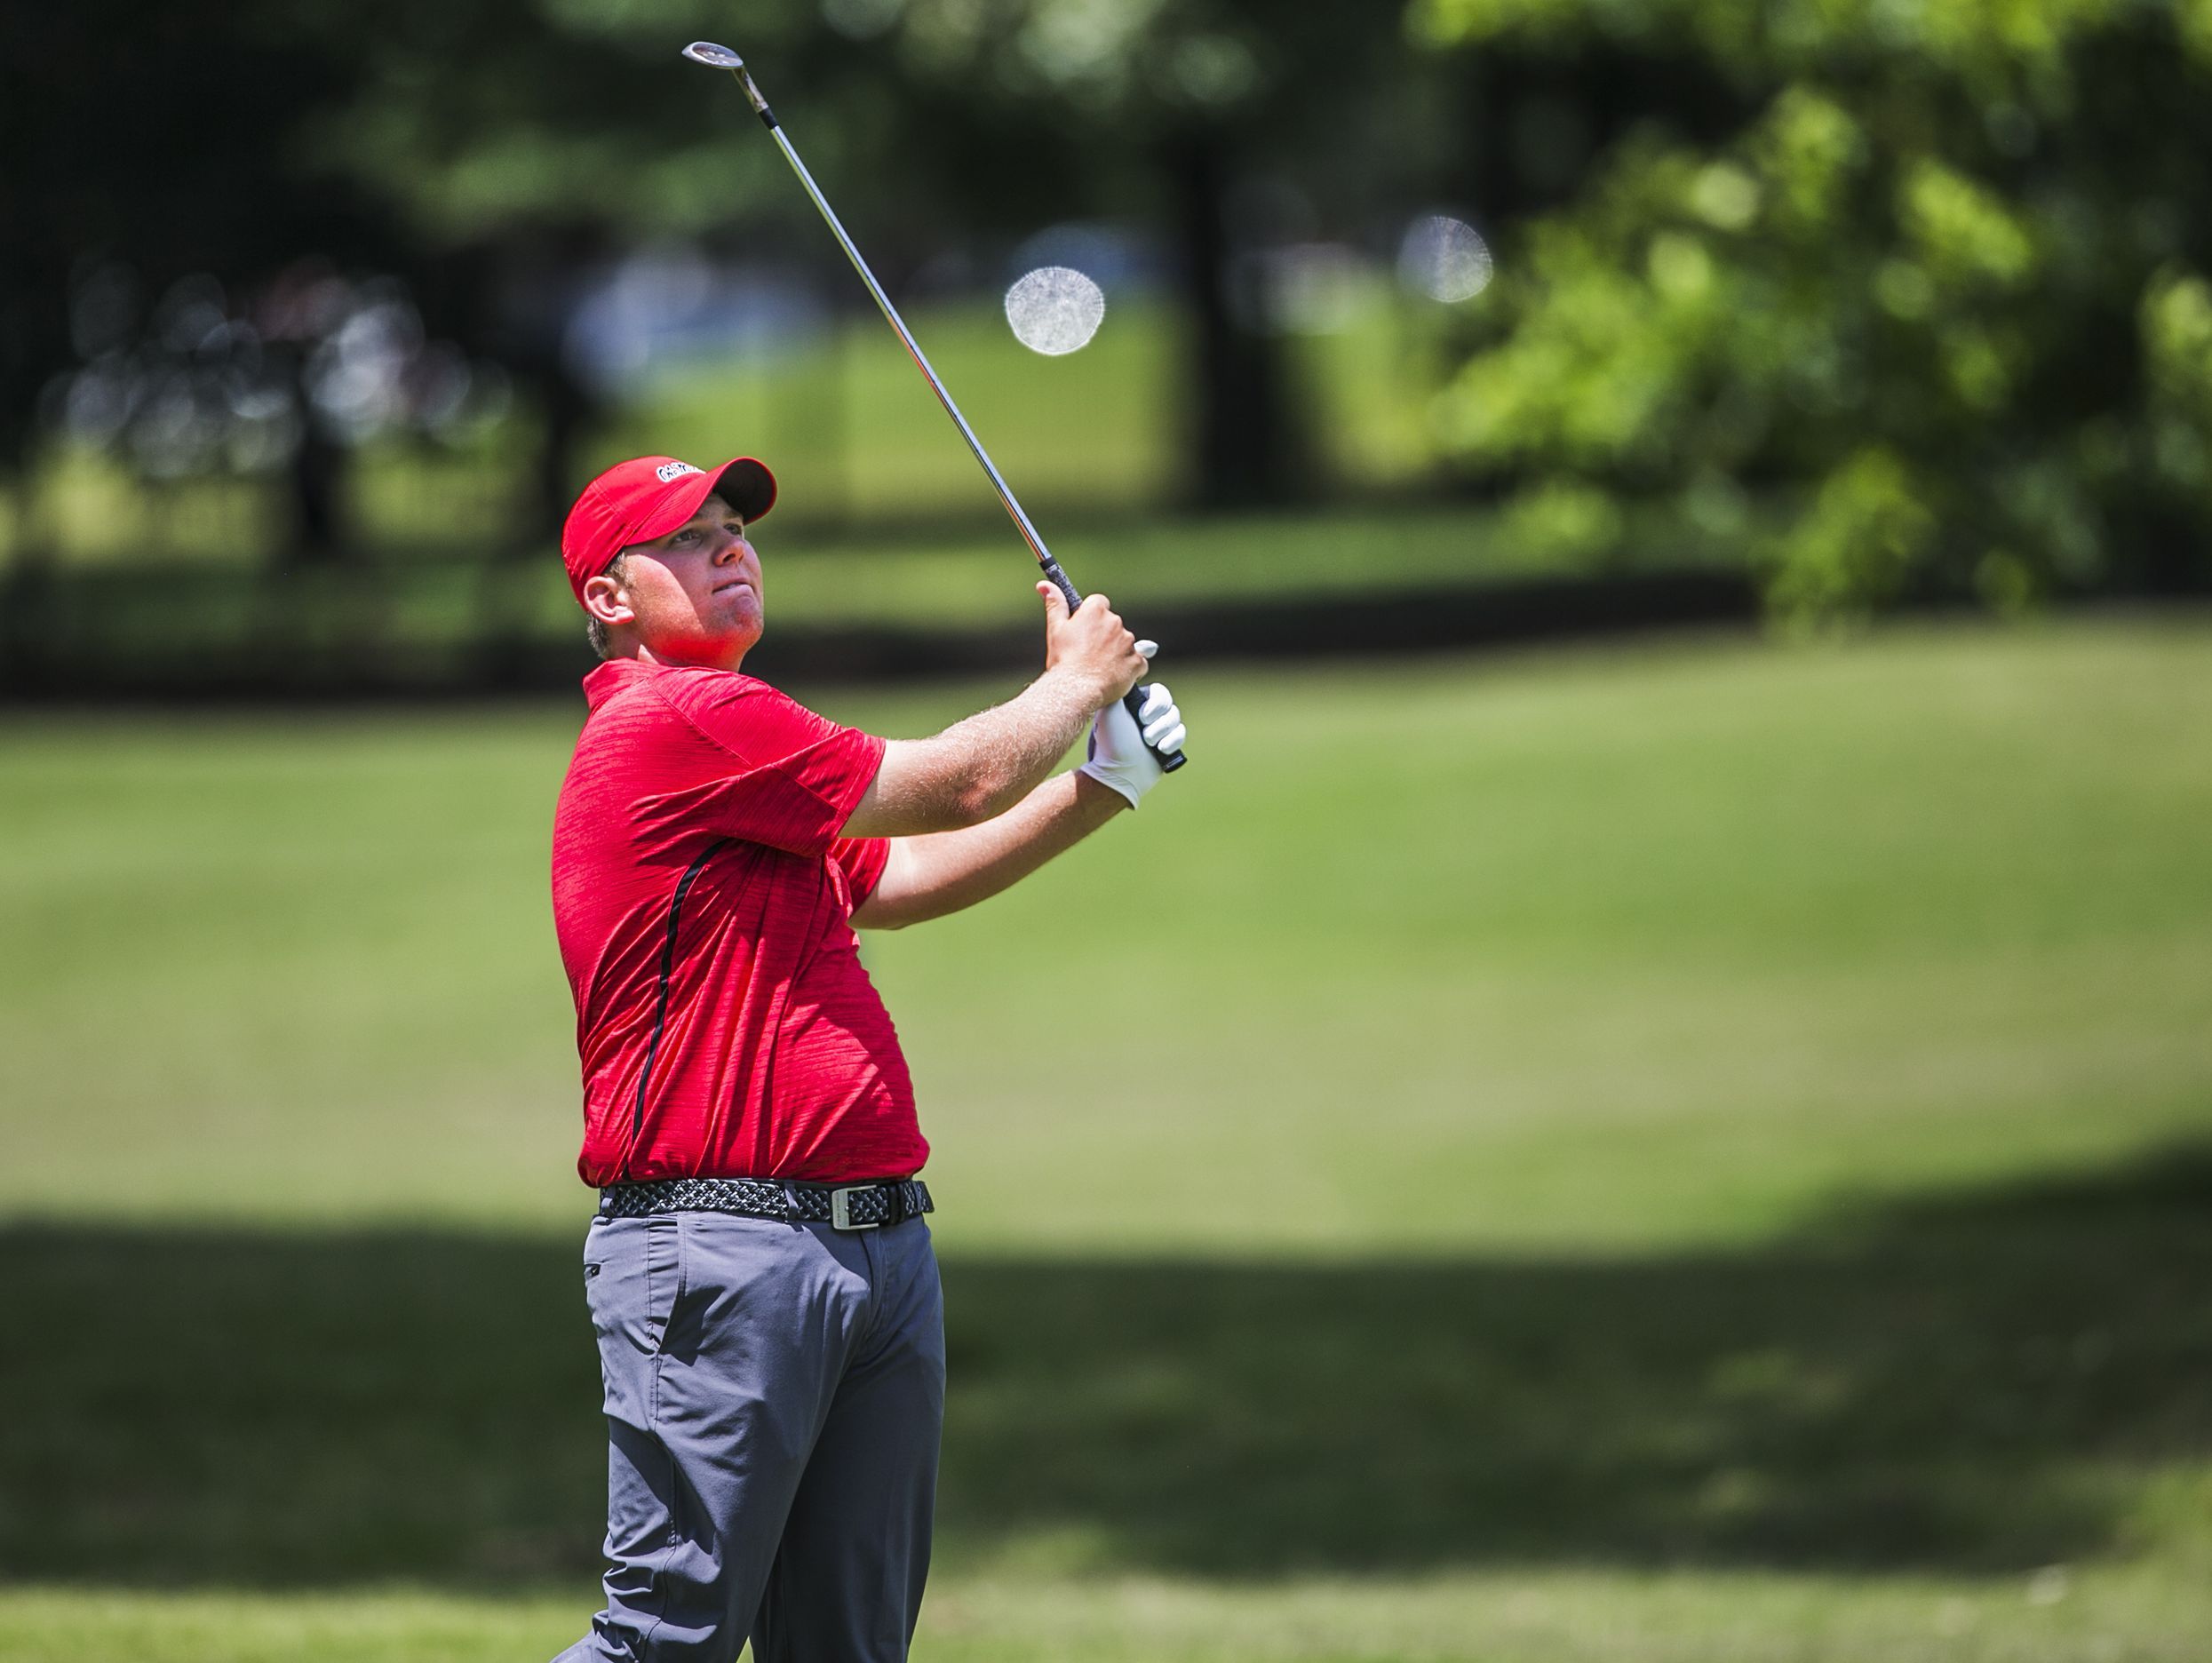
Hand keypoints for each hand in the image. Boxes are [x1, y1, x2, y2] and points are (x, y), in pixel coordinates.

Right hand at [1039, 584, 1148, 708]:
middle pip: (1112, 624)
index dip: (1091, 617)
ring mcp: (1129, 642)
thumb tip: (1045, 585)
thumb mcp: (1055, 630)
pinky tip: (1113, 676)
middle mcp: (1116, 622)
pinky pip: (1137, 663)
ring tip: (1099, 668)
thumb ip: (1055, 604)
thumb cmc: (1064, 660)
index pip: (1099, 603)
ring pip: (1125, 644)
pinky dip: (1128, 669)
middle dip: (1104, 636)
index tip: (1085, 630)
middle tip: (1089, 653)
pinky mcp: (1137, 662)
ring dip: (1116, 653)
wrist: (1076, 690)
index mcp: (1096, 610)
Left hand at [1078, 681, 1184, 808]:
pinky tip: (1161, 749)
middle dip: (1159, 720)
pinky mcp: (1168, 744)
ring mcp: (1159, 729)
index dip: (1155, 703)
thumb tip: (1130, 673)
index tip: (1142, 717)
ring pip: (1175, 719)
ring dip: (1163, 731)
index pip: (1158, 691)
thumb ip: (1121, 687)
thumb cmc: (1111, 741)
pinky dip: (1172, 741)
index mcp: (1135, 703)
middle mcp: (1147, 714)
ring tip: (1149, 743)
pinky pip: (1181, 734)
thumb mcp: (1110, 708)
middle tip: (1144, 732)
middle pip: (1169, 704)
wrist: (1117, 773)